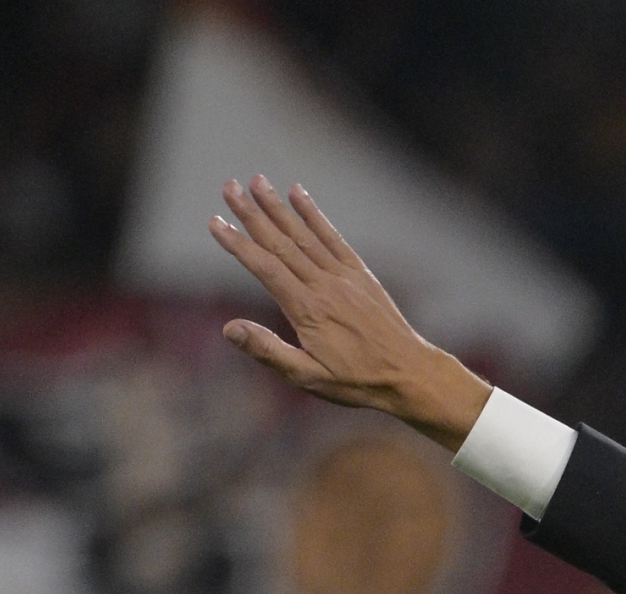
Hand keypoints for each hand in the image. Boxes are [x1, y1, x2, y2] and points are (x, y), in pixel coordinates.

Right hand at [207, 175, 491, 450]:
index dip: (238, 244)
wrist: (410, 374)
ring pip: (305, 235)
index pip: (265, 268)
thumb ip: (268, 351)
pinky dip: (315, 215)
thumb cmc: (359, 381)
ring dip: (279, 207)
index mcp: (307, 310)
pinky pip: (334, 239)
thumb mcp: (309, 377)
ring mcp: (344, 278)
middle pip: (281, 243)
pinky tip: (298, 194)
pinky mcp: (361, 275)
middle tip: (228, 186)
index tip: (215, 222)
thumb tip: (229, 329)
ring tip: (256, 180)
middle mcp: (324, 287)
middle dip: (252, 214)